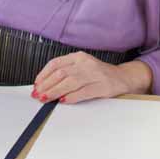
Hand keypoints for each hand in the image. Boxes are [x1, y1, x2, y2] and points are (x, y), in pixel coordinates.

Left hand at [32, 53, 153, 104]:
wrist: (123, 78)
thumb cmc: (98, 74)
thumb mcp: (81, 68)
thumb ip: (65, 73)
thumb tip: (44, 86)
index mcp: (78, 57)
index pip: (56, 64)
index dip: (43, 75)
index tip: (36, 85)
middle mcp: (85, 63)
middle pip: (61, 73)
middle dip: (46, 85)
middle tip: (37, 95)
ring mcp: (95, 74)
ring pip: (70, 82)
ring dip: (55, 91)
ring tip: (46, 99)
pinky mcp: (102, 86)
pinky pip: (83, 92)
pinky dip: (71, 97)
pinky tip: (63, 101)